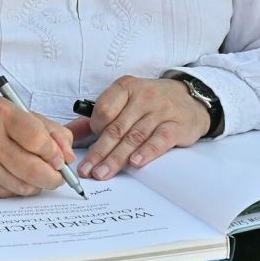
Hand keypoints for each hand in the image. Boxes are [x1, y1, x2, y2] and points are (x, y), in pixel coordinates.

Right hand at [0, 98, 74, 197]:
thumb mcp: (22, 114)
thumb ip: (51, 131)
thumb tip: (68, 158)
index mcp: (2, 114)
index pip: (37, 139)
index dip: (54, 153)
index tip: (59, 158)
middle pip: (32, 169)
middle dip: (54, 177)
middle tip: (58, 175)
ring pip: (23, 186)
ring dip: (38, 184)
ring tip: (37, 174)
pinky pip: (10, 193)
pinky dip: (20, 188)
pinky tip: (17, 176)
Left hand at [69, 76, 209, 179]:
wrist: (191, 100)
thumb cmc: (151, 103)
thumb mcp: (125, 100)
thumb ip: (97, 116)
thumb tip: (68, 134)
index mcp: (126, 87)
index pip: (104, 109)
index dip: (95, 128)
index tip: (89, 144)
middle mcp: (143, 97)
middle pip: (117, 128)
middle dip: (99, 152)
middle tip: (87, 170)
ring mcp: (161, 111)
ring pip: (135, 137)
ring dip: (117, 158)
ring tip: (103, 173)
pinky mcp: (177, 126)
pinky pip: (160, 139)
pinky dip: (147, 152)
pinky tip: (135, 163)